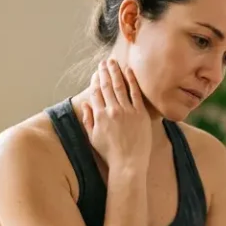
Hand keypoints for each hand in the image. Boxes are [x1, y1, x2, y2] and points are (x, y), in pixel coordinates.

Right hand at [85, 57, 151, 173]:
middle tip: (104, 62)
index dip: (96, 80)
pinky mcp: (140, 114)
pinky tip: (129, 70)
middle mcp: (112, 111)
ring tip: (113, 62)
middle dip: (104, 72)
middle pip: (107, 86)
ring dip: (116, 72)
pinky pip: (135, 93)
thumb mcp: (93, 137)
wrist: (128, 163)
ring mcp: (127, 111)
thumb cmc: (110, 153)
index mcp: (99, 116)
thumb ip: (88, 120)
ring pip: (119, 86)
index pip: (96, 92)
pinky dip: (131, 80)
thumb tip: (85, 105)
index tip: (96, 72)